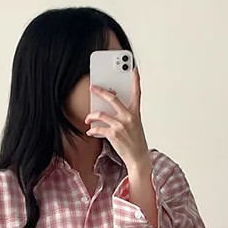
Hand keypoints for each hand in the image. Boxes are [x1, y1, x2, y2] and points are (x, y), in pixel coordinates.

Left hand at [82, 65, 155, 217]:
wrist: (138, 159)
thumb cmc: (136, 142)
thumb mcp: (135, 125)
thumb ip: (125, 115)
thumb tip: (110, 108)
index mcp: (135, 113)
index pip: (136, 93)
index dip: (135, 80)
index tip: (133, 69)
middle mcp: (128, 116)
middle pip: (112, 98)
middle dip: (100, 91)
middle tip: (93, 87)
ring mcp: (120, 125)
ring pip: (100, 114)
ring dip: (91, 116)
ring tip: (88, 118)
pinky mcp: (113, 134)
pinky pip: (98, 129)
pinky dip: (92, 130)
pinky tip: (90, 131)